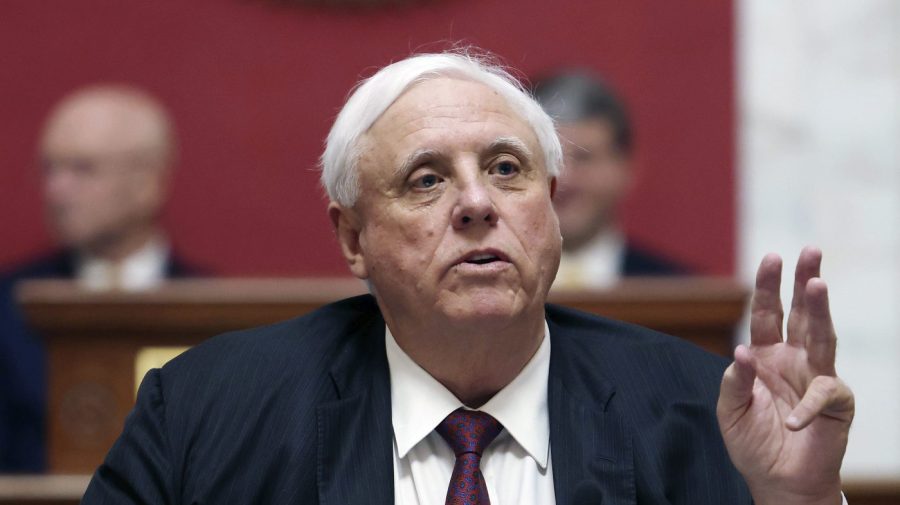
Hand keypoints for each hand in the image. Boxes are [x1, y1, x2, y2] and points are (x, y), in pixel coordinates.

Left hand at [717, 247, 853, 504]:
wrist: (776, 481)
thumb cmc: (753, 442)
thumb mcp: (730, 410)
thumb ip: (734, 380)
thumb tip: (741, 351)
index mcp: (765, 355)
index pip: (766, 314)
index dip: (769, 286)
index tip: (772, 256)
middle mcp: (792, 359)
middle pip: (800, 314)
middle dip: (804, 281)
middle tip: (810, 250)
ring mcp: (816, 378)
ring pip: (821, 337)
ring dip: (819, 312)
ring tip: (817, 285)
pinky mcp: (835, 404)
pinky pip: (823, 395)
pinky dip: (807, 405)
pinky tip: (792, 420)